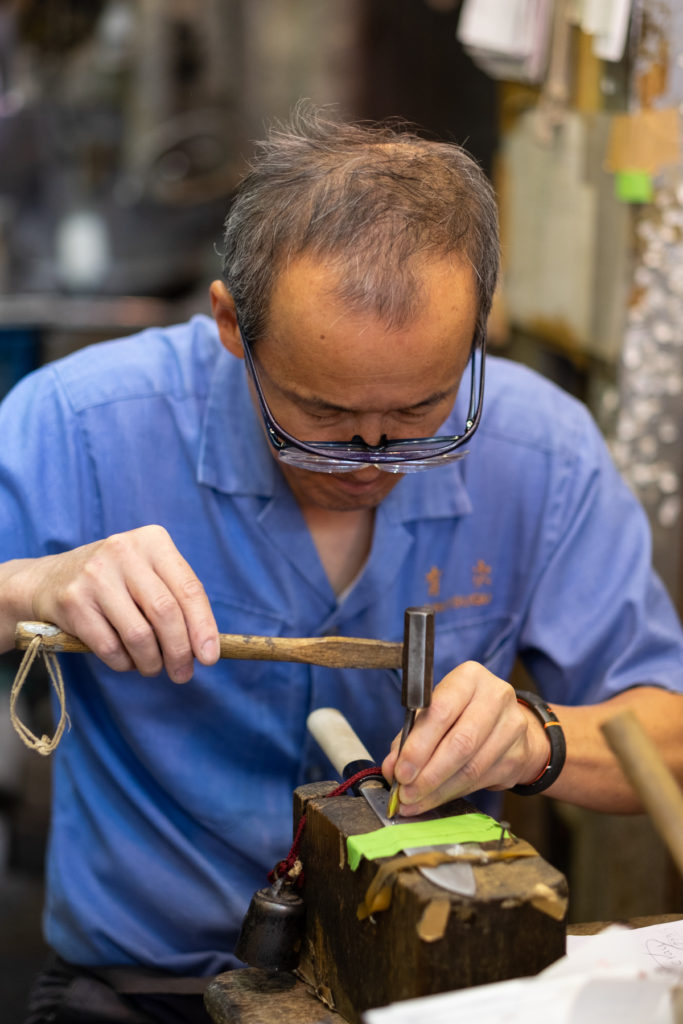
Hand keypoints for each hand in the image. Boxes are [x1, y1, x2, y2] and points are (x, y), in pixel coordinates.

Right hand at [23, 525, 218, 681]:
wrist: (49, 579)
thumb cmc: (116, 582)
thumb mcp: (148, 574)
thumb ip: (177, 601)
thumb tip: (207, 647)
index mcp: (152, 541)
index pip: (189, 589)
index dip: (204, 627)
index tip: (210, 657)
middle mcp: (124, 551)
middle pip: (165, 612)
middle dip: (179, 651)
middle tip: (183, 674)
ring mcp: (95, 575)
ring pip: (139, 634)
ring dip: (151, 662)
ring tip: (153, 668)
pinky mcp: (73, 601)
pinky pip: (110, 647)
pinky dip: (124, 663)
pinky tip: (127, 661)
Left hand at [382, 661, 549, 814]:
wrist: (507, 724)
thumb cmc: (461, 714)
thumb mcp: (433, 713)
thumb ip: (409, 737)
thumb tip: (391, 768)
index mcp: (470, 677)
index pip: (441, 711)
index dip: (419, 746)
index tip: (400, 771)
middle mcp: (496, 696)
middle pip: (460, 742)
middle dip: (429, 774)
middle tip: (406, 793)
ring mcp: (512, 726)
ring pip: (472, 767)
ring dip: (439, 790)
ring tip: (415, 801)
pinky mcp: (518, 754)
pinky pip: (481, 781)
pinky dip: (453, 794)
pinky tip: (435, 799)